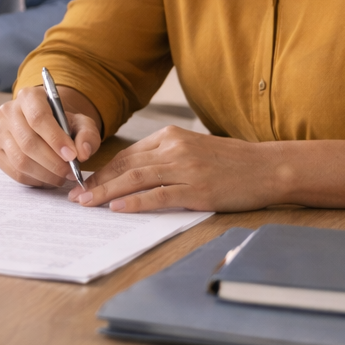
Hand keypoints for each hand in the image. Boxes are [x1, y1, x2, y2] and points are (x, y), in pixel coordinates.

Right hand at [0, 84, 103, 188]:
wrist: (47, 126)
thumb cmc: (64, 123)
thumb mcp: (82, 123)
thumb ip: (88, 135)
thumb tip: (82, 153)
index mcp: (29, 96)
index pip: (38, 117)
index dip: (56, 139)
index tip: (72, 156)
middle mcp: (9, 112)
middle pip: (28, 142)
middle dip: (53, 162)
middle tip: (70, 172)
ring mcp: (0, 132)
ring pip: (20, 160)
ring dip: (45, 174)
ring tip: (62, 177)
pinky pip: (15, 172)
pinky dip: (35, 180)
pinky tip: (49, 178)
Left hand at [70, 127, 275, 212]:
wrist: (269, 167)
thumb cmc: (232, 163)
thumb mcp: (194, 150)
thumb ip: (165, 158)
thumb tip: (133, 175)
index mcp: (170, 137)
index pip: (127, 155)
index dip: (103, 171)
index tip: (84, 183)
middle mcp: (174, 148)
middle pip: (126, 167)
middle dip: (97, 182)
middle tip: (75, 196)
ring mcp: (186, 168)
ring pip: (136, 179)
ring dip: (107, 192)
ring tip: (87, 203)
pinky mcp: (198, 188)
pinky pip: (159, 195)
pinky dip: (136, 201)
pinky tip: (117, 208)